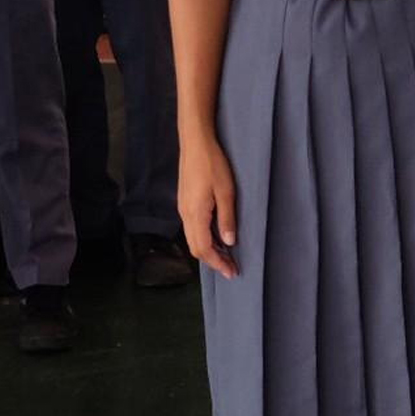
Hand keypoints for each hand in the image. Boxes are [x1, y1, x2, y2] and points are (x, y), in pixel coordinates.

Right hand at [178, 135, 237, 277]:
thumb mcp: (226, 191)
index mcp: (195, 214)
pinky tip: (216, 235)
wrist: (195, 142)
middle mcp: (185, 214)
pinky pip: (191, 228)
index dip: (218, 263)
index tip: (232, 272)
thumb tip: (229, 243)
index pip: (204, 248)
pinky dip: (203, 238)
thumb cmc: (213, 164)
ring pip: (192, 238)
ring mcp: (182, 208)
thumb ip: (227, 219)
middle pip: (194, 247)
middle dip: (212, 260)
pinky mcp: (184, 201)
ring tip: (226, 254)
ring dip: (208, 249)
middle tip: (231, 267)